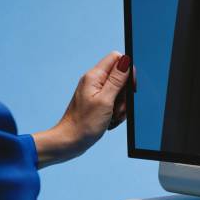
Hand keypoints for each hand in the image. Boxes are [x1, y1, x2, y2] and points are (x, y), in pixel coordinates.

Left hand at [33, 52, 131, 167]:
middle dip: (126, 93)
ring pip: (120, 91)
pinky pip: (115, 102)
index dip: (128, 70)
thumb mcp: (106, 101)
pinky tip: (111, 120)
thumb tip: (126, 60)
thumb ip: (117, 80)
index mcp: (95, 77)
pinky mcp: (98, 103)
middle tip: (118, 107)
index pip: (117, 58)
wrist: (70, 142)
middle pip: (121, 77)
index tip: (129, 88)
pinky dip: (117, 111)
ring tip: (113, 116)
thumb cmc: (84, 124)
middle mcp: (94, 81)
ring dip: (122, 105)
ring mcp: (96, 92)